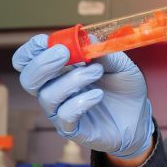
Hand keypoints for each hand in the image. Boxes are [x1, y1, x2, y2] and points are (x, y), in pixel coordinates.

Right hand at [12, 34, 153, 158]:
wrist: (139, 117)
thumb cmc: (123, 88)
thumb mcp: (119, 64)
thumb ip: (102, 51)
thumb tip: (87, 37)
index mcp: (58, 71)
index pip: (27, 61)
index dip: (30, 50)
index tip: (44, 40)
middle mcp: (54, 90)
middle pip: (28, 79)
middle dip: (42, 64)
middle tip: (65, 53)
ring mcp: (60, 111)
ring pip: (47, 96)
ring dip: (72, 79)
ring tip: (97, 71)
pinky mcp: (71, 129)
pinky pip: (64, 115)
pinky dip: (80, 102)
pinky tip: (98, 95)